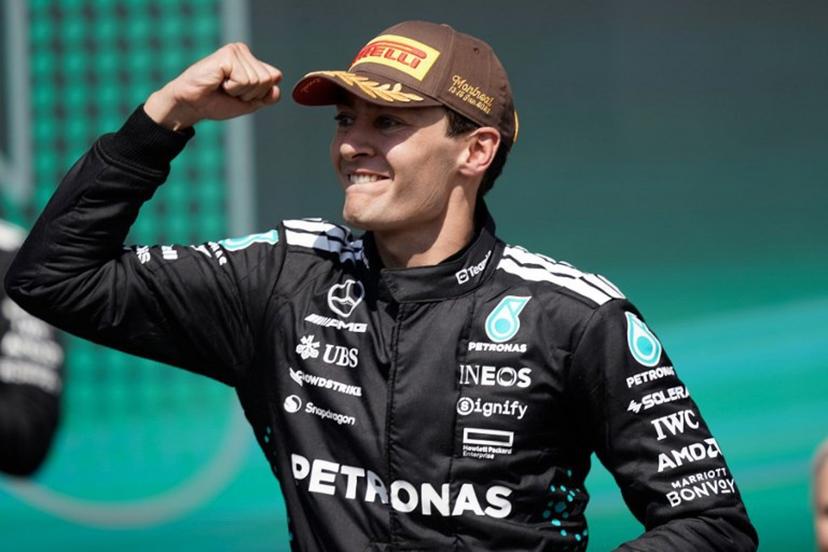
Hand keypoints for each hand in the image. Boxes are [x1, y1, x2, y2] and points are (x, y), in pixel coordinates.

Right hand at [144, 43, 281, 129]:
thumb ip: (266, 96)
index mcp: (251, 61)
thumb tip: (277, 89)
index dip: (261, 94)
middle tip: (230, 91)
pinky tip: (219, 82)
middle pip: (267, 80)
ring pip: (256, 80)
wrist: (192, 105)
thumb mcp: (249, 103)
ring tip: (223, 87)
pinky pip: (244, 80)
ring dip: (239, 92)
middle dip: (250, 94)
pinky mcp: (227, 55)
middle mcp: (244, 52)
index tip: (241, 95)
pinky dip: (232, 88)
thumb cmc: (216, 103)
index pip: (275, 77)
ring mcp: (236, 51)